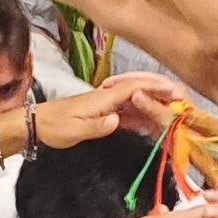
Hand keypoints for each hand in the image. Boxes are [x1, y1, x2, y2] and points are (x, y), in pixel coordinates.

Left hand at [31, 72, 186, 149]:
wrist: (36, 125)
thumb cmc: (54, 127)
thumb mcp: (73, 130)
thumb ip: (96, 126)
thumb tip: (117, 121)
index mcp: (102, 98)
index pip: (133, 87)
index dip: (154, 88)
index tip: (174, 91)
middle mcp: (107, 97)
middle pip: (139, 89)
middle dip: (160, 91)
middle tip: (181, 97)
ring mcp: (106, 104)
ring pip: (136, 100)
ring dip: (154, 103)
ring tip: (174, 110)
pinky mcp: (104, 114)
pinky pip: (129, 112)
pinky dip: (143, 115)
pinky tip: (154, 122)